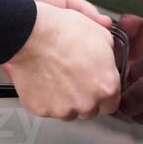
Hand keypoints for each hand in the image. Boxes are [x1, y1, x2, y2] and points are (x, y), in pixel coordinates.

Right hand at [2, 2, 120, 119]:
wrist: (31, 34)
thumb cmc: (63, 32)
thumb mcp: (100, 34)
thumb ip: (109, 55)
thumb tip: (108, 59)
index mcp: (106, 86)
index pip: (112, 103)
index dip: (103, 93)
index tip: (95, 85)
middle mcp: (87, 103)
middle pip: (90, 110)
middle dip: (84, 97)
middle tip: (74, 77)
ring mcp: (63, 109)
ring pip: (68, 111)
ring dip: (65, 100)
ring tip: (57, 77)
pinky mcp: (42, 110)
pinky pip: (47, 108)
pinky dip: (46, 97)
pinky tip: (44, 79)